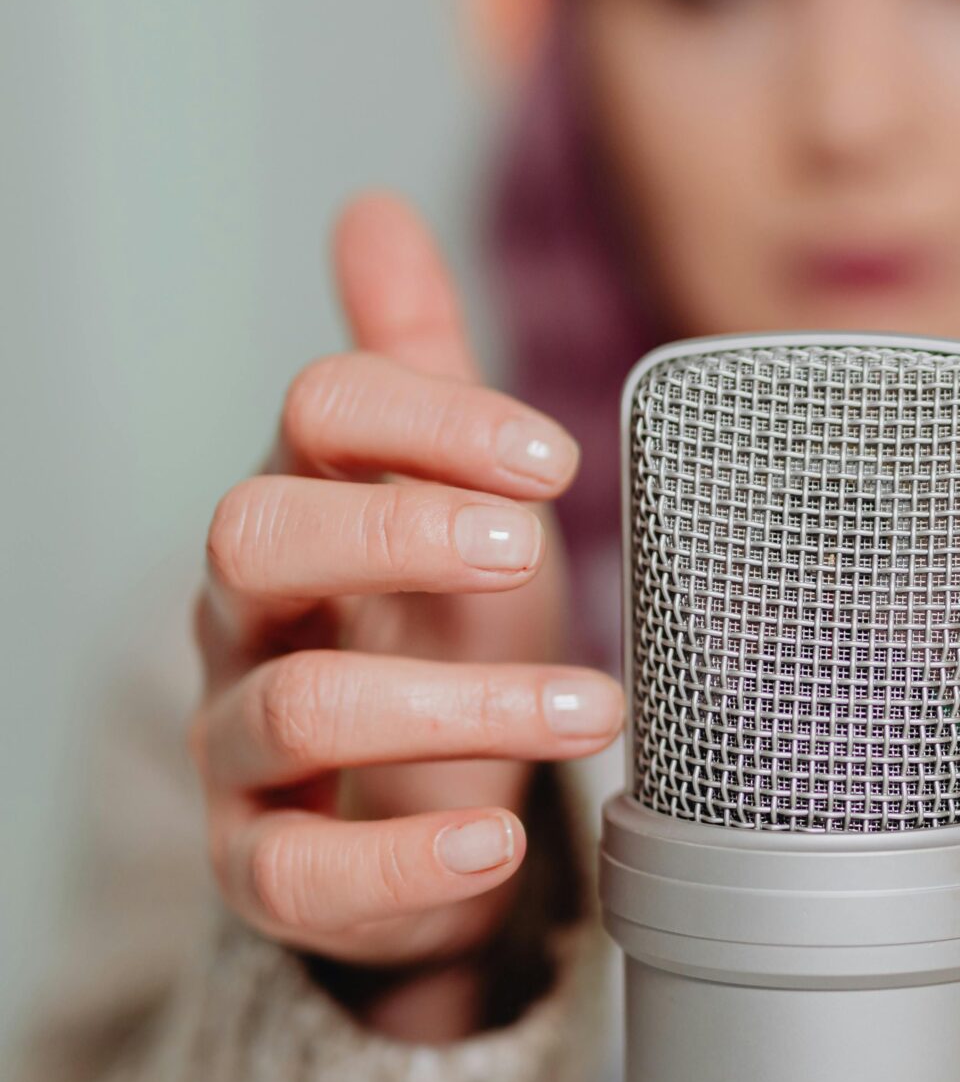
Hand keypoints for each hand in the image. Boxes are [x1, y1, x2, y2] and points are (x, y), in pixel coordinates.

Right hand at [190, 194, 620, 1031]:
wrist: (425, 813)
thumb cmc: (436, 631)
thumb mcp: (450, 498)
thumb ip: (416, 370)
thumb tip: (370, 209)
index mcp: (308, 499)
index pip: (319, 412)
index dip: (429, 418)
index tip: (556, 457)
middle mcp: (250, 613)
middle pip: (256, 532)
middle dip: (394, 529)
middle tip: (528, 548)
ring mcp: (243, 742)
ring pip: (294, 707)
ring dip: (453, 705)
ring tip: (594, 710)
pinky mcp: (261, 864)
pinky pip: (292, 873)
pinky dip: (402, 862)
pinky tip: (496, 840)